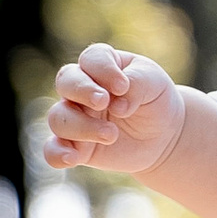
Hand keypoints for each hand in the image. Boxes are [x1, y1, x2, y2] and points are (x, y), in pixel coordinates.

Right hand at [45, 43, 186, 177]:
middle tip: (104, 102)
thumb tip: (118, 105)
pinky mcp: (76, 146)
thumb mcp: (155, 84)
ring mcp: (76, 117)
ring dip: (82, 126)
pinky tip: (71, 158)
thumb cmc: (155, 100)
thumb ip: (137, 84)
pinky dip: (57, 154)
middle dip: (82, 90)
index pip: (91, 59)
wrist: (163, 135)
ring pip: (59, 117)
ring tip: (112, 134)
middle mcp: (81, 89)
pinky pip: (53, 150)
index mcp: (101, 65)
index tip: (123, 86)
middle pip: (65, 81)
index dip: (103, 70)